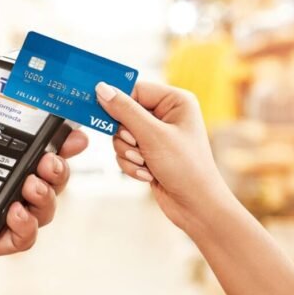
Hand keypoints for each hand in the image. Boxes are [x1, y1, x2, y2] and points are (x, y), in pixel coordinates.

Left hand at [0, 72, 87, 273]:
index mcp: (0, 160)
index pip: (40, 148)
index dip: (62, 141)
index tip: (73, 131)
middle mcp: (7, 186)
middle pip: (52, 178)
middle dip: (61, 168)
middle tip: (50, 160)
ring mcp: (3, 214)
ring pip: (45, 208)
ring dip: (47, 195)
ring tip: (32, 185)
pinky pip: (24, 238)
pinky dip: (26, 225)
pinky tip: (14, 212)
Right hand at [95, 81, 231, 232]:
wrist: (196, 206)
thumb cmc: (186, 167)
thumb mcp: (152, 135)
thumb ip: (125, 111)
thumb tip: (102, 89)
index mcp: (175, 101)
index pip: (135, 89)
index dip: (117, 101)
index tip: (97, 108)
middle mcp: (167, 115)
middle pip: (124, 114)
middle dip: (126, 136)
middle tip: (137, 146)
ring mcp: (157, 135)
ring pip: (121, 136)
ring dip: (128, 153)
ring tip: (145, 164)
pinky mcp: (149, 153)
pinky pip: (125, 152)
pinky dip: (131, 164)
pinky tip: (147, 174)